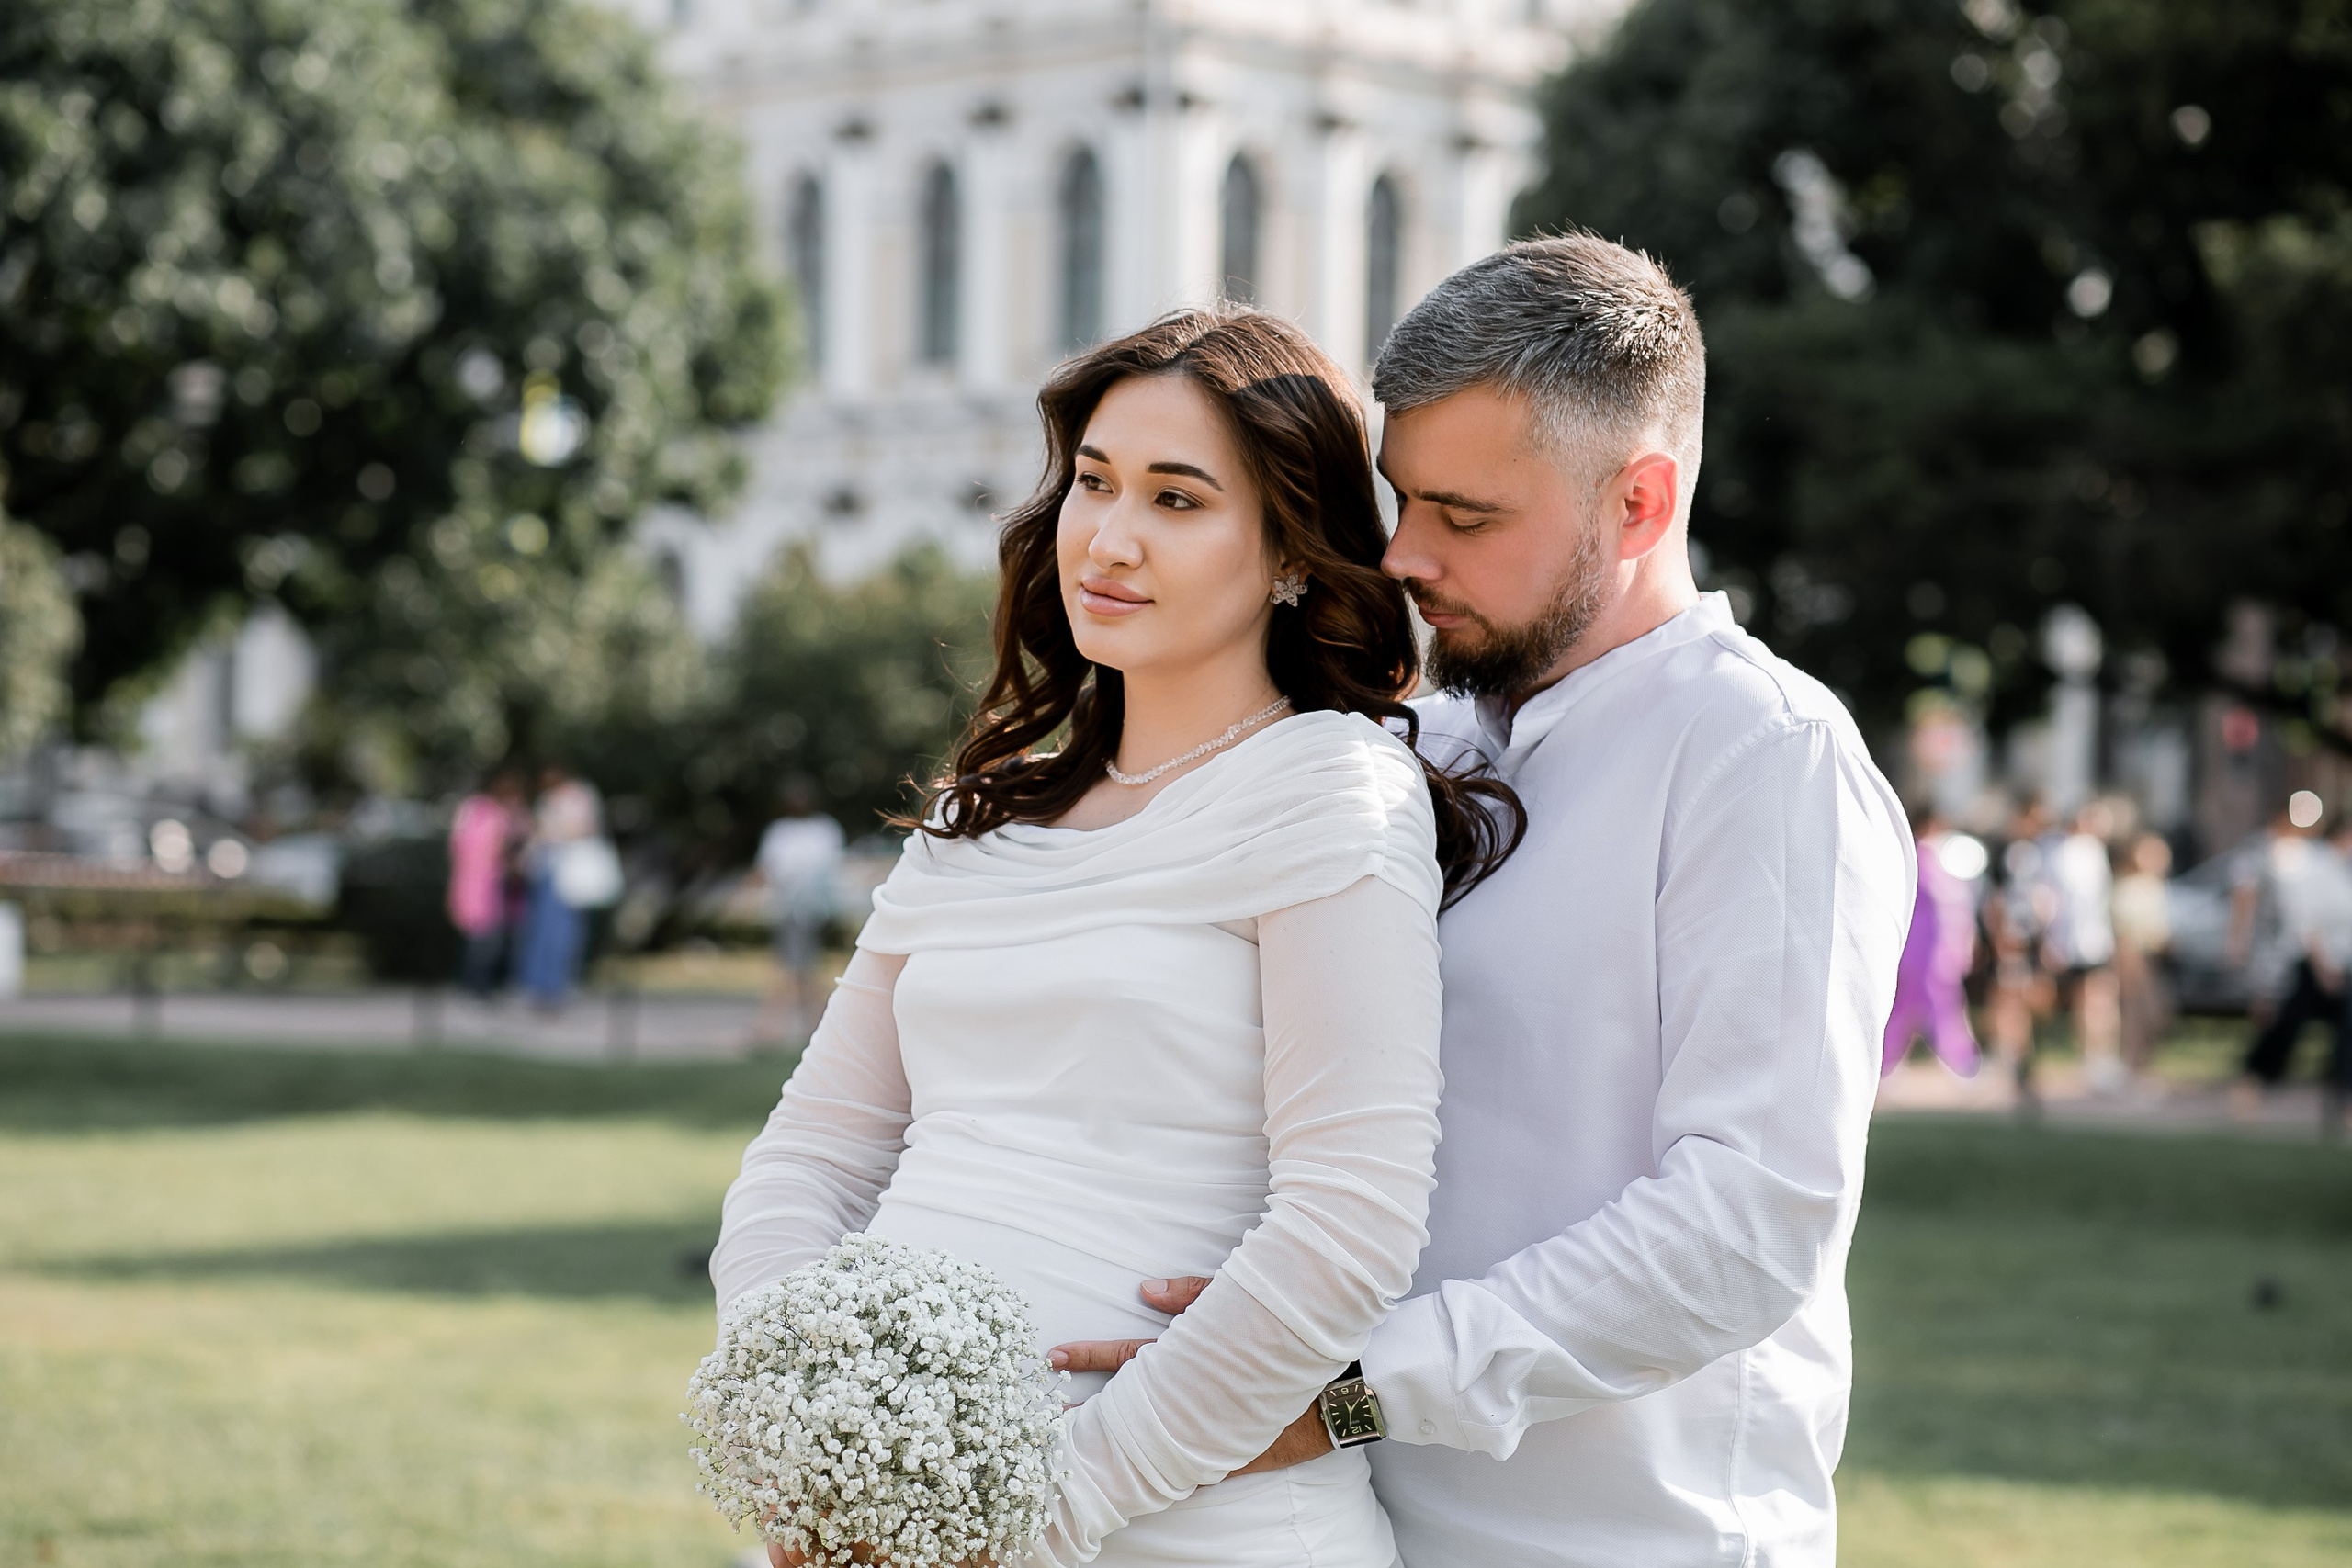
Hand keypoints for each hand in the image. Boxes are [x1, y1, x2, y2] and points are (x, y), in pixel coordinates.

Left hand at [1047, 1276, 1333, 1476]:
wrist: (1340, 1381)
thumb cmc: (1287, 1329)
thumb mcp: (1240, 1299)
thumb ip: (1191, 1294)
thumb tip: (1143, 1290)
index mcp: (1192, 1357)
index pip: (1130, 1355)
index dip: (1091, 1354)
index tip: (1053, 1355)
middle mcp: (1194, 1397)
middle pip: (1129, 1403)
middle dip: (1085, 1410)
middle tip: (1040, 1418)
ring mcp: (1210, 1432)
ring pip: (1150, 1442)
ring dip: (1114, 1447)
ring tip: (1075, 1456)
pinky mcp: (1230, 1456)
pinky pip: (1188, 1472)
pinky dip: (1160, 1478)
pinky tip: (1131, 1490)